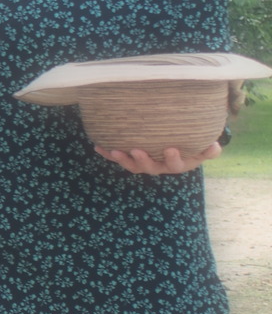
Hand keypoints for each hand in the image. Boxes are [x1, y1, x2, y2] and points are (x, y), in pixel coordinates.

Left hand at [95, 143, 220, 174]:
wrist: (178, 149)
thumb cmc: (192, 148)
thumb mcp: (203, 150)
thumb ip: (209, 150)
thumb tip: (215, 145)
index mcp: (177, 165)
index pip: (175, 164)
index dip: (172, 158)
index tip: (170, 148)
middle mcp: (159, 167)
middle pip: (149, 168)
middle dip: (142, 160)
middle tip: (136, 150)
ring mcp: (144, 165)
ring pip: (132, 166)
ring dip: (122, 159)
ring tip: (114, 150)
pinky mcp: (132, 160)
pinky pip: (119, 158)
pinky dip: (108, 154)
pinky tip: (98, 146)